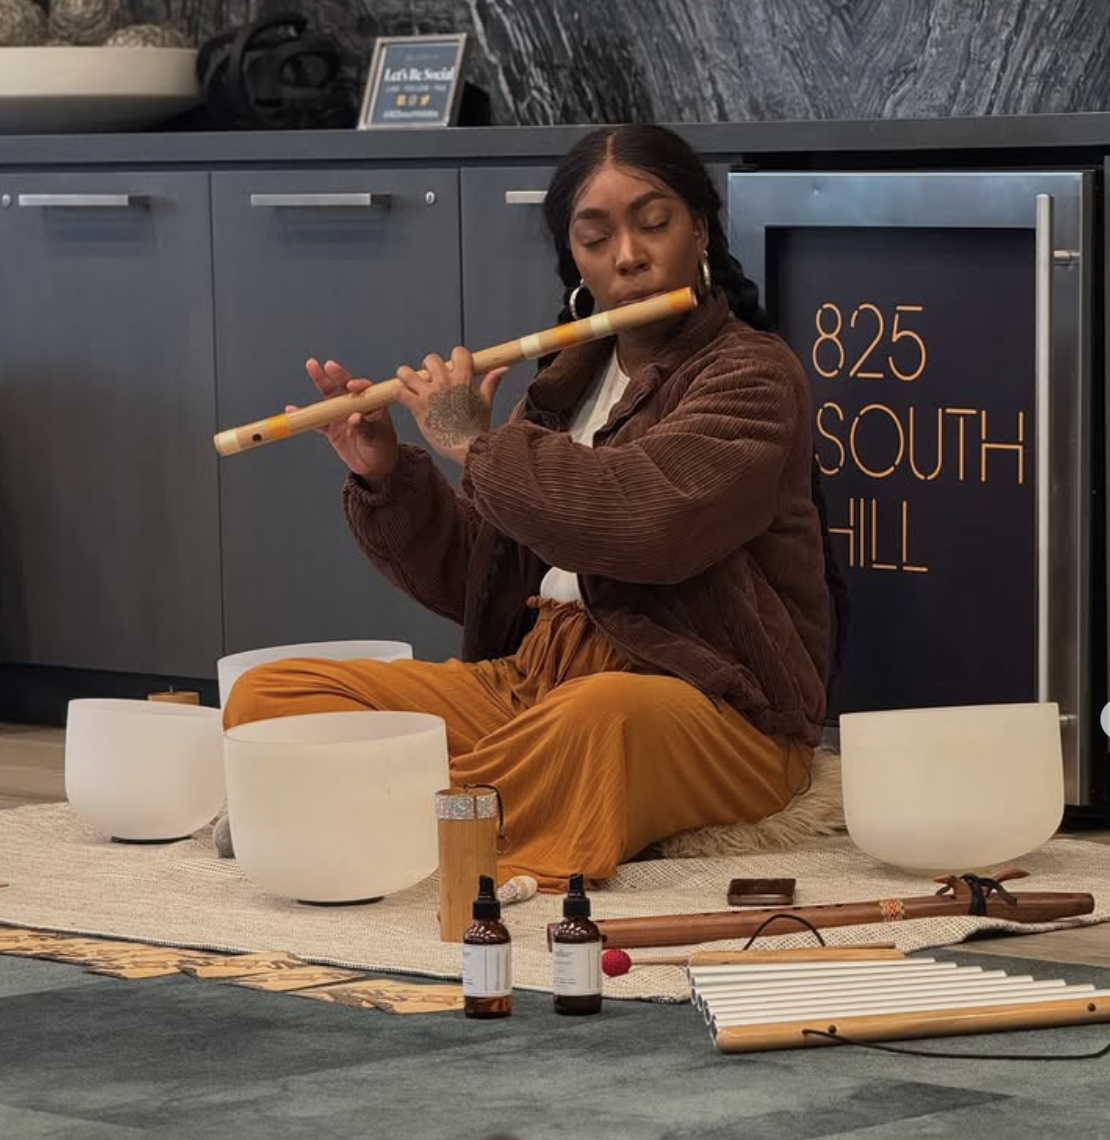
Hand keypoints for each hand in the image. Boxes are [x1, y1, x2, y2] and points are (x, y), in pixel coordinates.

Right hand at [301, 358, 399, 480]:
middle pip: (344, 387)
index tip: (351, 385)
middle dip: (335, 375)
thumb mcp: (376, 438)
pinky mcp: (332, 427)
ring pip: (329, 397)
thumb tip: (353, 417)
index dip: (357, 385)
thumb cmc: (382, 448)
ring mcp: (342, 415)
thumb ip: (364, 428)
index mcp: (373, 405)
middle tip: (326, 365)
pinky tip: (293, 409)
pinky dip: (305, 416)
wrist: (373, 466)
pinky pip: (317, 420)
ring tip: (312, 366)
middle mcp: (356, 406)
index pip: (365, 390)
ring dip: (320, 382)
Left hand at [394, 346, 508, 464]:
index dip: (455, 358)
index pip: (458, 352)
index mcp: (463, 379)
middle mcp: (445, 382)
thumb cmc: (477, 428)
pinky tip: (402, 397)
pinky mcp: (417, 407)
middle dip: (429, 367)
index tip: (452, 368)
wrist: (467, 448)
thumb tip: (503, 369)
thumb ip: (491, 382)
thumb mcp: (486, 402)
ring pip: (407, 372)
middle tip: (430, 379)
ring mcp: (429, 394)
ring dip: (406, 376)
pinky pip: (399, 392)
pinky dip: (398, 393)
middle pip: (430, 359)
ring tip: (409, 383)